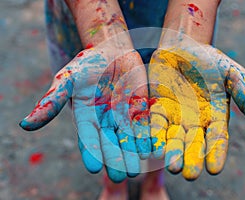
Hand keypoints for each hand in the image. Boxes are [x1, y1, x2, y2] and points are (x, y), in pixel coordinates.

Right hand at [20, 39, 150, 182]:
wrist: (112, 50)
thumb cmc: (87, 64)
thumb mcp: (67, 79)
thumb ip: (52, 101)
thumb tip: (25, 125)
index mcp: (86, 117)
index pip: (87, 138)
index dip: (90, 151)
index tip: (93, 167)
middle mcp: (105, 120)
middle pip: (109, 142)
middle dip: (114, 158)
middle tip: (119, 176)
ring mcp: (124, 115)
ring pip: (128, 138)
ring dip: (132, 153)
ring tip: (136, 168)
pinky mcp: (140, 108)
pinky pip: (144, 124)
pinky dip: (147, 136)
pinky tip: (151, 149)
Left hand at [149, 39, 244, 179]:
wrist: (183, 45)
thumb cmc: (211, 60)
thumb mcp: (233, 75)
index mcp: (215, 116)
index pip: (217, 138)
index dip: (216, 153)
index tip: (214, 169)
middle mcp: (195, 120)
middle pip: (193, 142)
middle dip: (191, 158)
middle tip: (189, 174)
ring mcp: (175, 114)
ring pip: (173, 136)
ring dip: (171, 150)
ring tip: (170, 166)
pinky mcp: (158, 106)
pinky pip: (155, 121)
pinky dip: (153, 133)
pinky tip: (151, 145)